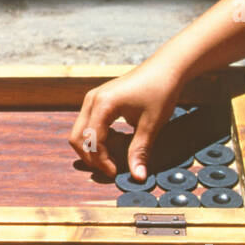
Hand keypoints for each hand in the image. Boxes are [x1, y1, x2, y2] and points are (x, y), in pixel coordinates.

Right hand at [70, 63, 182, 180]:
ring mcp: (93, 98)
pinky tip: (117, 141)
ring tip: (115, 157)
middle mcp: (92, 100)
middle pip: (77, 138)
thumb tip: (137, 177)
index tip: (116, 173)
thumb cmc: (160, 90)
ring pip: (80, 131)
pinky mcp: (98, 99)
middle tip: (110, 169)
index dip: (101, 161)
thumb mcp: (152, 124)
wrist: (166, 67)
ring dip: (93, 148)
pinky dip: (97, 138)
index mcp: (103, 105)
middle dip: (91, 158)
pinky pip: (88, 123)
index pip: (91, 142)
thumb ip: (140, 151)